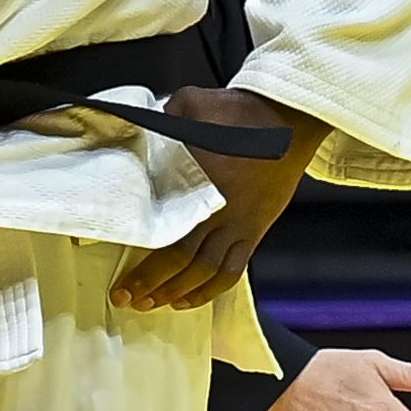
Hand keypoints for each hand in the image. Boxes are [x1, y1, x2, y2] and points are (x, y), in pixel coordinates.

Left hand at [112, 88, 309, 311]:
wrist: (290, 117)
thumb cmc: (240, 111)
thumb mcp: (188, 106)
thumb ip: (158, 123)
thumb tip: (132, 132)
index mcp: (201, 186)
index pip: (166, 236)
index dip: (142, 265)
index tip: (120, 278)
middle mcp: (221, 213)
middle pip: (184, 263)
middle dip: (153, 286)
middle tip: (127, 299)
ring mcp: (242, 224)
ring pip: (208, 272)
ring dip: (180, 292)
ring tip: (155, 304)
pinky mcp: (256, 228)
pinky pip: (234, 269)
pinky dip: (212, 289)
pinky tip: (191, 298)